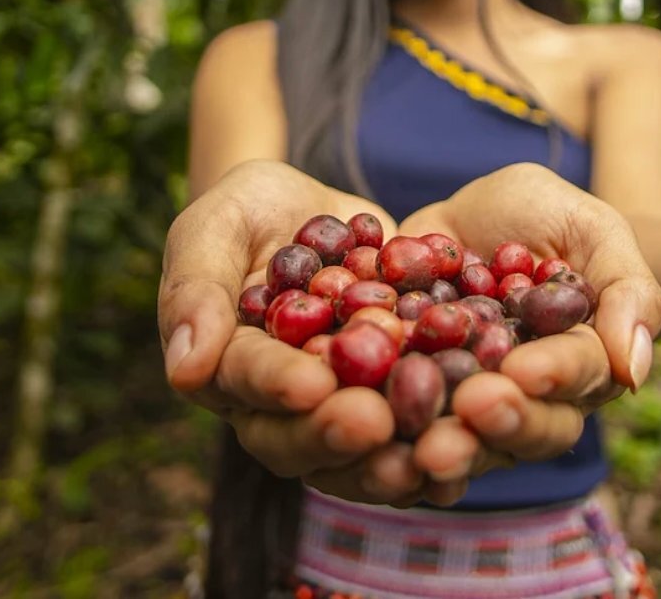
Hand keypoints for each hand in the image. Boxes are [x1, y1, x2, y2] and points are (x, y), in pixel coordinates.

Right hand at [157, 159, 468, 504]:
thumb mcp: (215, 227)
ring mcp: (340, 402)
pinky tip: (475, 431)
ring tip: (430, 449)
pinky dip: (441, 431)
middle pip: (302, 433)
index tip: (312, 384)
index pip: (246, 383)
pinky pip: (414, 422)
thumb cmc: (249, 210)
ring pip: (360, 446)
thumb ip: (195, 288)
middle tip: (378, 423)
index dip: (276, 387)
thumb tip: (185, 367)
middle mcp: (283, 401)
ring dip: (393, 454)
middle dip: (339, 431)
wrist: (311, 207)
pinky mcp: (392, 389)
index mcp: (229, 367)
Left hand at [399, 162, 660, 478]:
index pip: (579, 374)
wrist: (480, 211)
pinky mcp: (417, 385)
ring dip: (449, 444)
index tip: (524, 370)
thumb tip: (636, 370)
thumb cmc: (549, 214)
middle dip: (501, 421)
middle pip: (526, 425)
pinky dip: (390, 435)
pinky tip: (372, 436)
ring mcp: (472, 395)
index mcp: (584, 359)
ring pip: (468, 437)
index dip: (554, 375)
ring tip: (422, 447)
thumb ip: (627, 288)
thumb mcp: (592, 228)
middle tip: (470, 409)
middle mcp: (530, 393)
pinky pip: (406, 421)